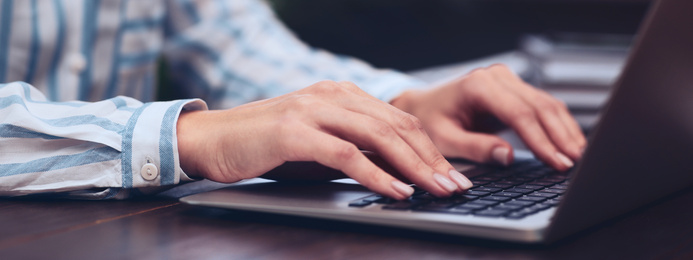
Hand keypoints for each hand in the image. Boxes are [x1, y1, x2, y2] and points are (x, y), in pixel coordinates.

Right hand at [176, 81, 472, 198]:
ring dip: (412, 167)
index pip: (399, 120)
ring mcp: (313, 110)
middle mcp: (332, 95)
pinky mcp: (294, 132)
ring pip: (377, 137)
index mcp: (342, 94)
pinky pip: (345, 154)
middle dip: (431, 160)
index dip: (431, 148)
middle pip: (396, 127)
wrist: (213, 140)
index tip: (452, 174)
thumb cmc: (266, 146)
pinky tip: (396, 191)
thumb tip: (397, 171)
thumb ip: (354, 149)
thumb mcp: (319, 144)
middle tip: (456, 186)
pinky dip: (375, 174)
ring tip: (436, 190)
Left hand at [391, 64, 585, 170]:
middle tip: (574, 164)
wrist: (424, 105)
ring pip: (546, 103)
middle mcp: (496, 76)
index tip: (557, 162)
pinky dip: (558, 124)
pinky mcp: (514, 88)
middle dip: (558, 137)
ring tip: (577, 156)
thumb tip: (506, 156)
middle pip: (538, 106)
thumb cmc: (430, 122)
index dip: (541, 140)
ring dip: (564, 130)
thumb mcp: (445, 140)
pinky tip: (569, 142)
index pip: (519, 113)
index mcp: (478, 85)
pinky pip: (542, 105)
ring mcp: (507, 79)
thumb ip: (475, 148)